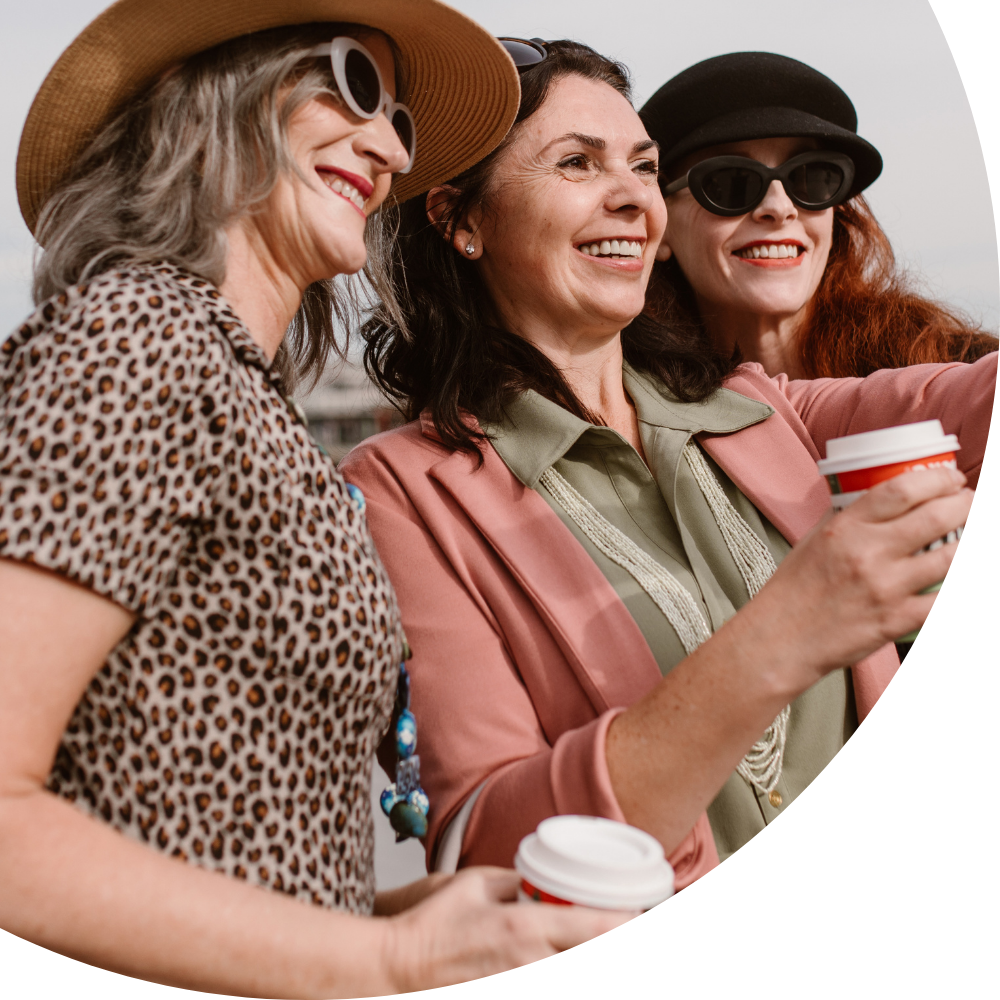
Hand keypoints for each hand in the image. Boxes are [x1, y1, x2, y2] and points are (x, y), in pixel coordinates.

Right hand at [379, 867, 630, 991]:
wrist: (401, 967)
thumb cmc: (436, 923)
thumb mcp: (479, 883)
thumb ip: (519, 881)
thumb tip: (546, 880)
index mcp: (525, 927)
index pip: (594, 927)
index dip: (625, 923)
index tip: (638, 916)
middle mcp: (532, 965)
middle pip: (599, 970)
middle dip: (623, 960)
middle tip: (637, 946)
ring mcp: (524, 992)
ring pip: (580, 989)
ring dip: (599, 976)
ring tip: (620, 966)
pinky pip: (552, 994)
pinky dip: (570, 987)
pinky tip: (578, 975)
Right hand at [758, 466, 969, 683]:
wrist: (781, 639)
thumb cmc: (793, 590)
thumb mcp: (813, 540)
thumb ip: (846, 519)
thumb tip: (878, 501)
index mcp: (845, 528)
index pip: (902, 489)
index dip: (937, 479)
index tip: (950, 478)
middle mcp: (868, 553)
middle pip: (936, 517)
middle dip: (961, 505)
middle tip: (965, 502)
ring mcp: (885, 588)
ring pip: (949, 559)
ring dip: (960, 548)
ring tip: (957, 544)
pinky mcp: (896, 620)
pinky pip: (938, 599)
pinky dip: (941, 591)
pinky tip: (937, 587)